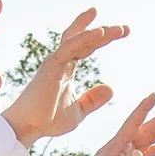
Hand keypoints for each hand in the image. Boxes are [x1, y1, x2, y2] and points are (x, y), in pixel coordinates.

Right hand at [5, 7, 127, 144]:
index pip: (88, 47)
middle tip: (125, 28)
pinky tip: (100, 33)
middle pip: (85, 38)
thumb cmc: (48, 120)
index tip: (124, 32)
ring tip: (118, 29)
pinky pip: (70, 47)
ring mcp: (56, 61)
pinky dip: (85, 38)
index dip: (104, 38)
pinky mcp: (52, 65)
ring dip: (99, 32)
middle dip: (105, 31)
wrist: (28, 127)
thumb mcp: (78, 110)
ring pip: (79, 39)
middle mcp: (62, 61)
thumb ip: (93, 99)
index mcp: (67, 69)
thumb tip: (111, 88)